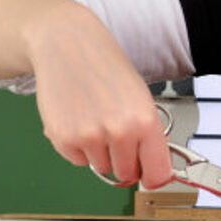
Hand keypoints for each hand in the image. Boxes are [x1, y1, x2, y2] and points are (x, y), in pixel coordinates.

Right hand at [24, 2, 173, 187]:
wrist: (66, 44)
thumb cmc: (105, 66)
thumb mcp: (140, 97)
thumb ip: (148, 135)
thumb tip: (153, 170)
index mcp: (145, 121)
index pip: (158, 174)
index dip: (154, 176)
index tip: (152, 175)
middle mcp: (119, 132)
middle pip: (127, 174)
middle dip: (125, 160)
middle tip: (117, 134)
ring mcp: (89, 137)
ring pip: (101, 167)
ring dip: (99, 152)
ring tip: (95, 118)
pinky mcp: (63, 138)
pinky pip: (77, 160)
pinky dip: (78, 147)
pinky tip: (78, 119)